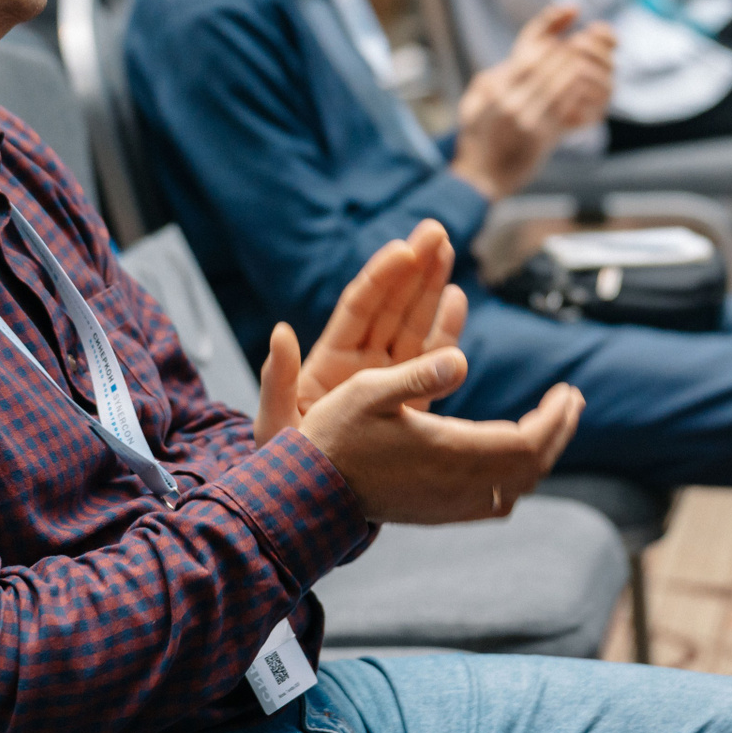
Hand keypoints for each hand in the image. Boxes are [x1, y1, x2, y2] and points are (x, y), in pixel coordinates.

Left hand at [255, 220, 467, 443]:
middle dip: (414, 268)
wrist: (310, 501)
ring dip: (431, 287)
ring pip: (413, 324)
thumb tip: (279, 332)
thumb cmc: (285, 463)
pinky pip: (429, 360)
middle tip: (436, 231)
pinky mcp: (407, 400)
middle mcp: (361, 363)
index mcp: (329, 362)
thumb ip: (277, 379)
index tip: (403, 250)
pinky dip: (444, 332)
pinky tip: (457, 301)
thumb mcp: (275, 424)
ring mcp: (386, 379)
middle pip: (392, 306)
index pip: (360, 310)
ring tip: (449, 249)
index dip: (381, 279)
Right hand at [298, 348, 585, 522]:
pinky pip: (495, 501)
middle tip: (571, 402)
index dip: (556, 419)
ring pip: (517, 488)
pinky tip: (507, 456)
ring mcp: (449, 506)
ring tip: (547, 426)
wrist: (306, 494)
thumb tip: (462, 358)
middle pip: (532, 467)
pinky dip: (515, 477)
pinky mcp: (438, 513)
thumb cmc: (334, 436)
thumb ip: (418, 372)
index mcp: (451, 453)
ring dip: (539, 455)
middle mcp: (458, 487)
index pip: (529, 443)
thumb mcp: (369, 391)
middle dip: (558, 433)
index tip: (569, 391)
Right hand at [451, 5, 614, 199]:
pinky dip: (580, 91)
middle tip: (586, 40)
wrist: (480, 177)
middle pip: (546, 61)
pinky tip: (589, 84)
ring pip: (560, 80)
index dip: (551, 29)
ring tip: (589, 58)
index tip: (569, 13)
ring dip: (578, 66)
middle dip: (569, 48)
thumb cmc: (476, 138)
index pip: (528, 50)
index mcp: (494, 87)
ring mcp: (525, 118)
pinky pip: (566, 106)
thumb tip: (512, 63)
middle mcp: (508, 99)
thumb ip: (491, 81)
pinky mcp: (540, 136)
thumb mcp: (473, 103)